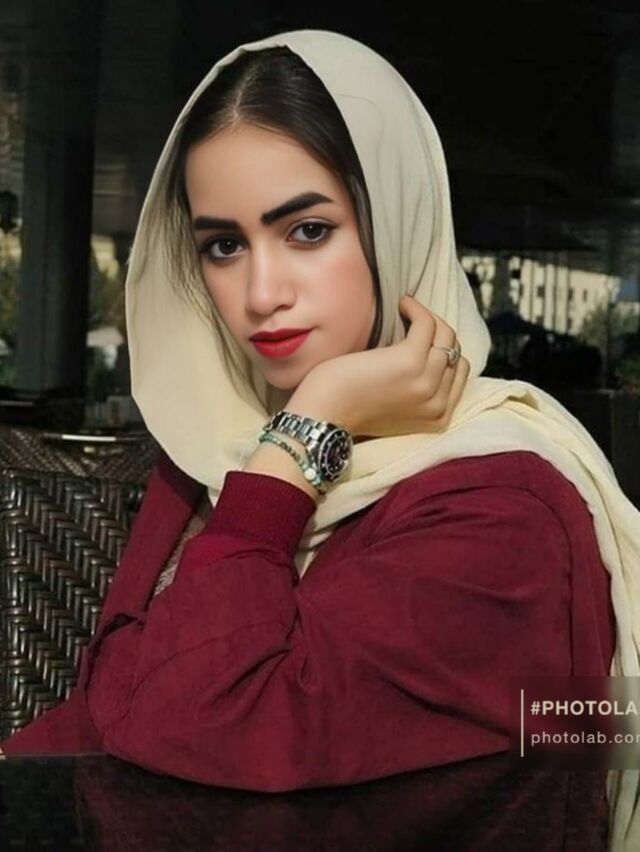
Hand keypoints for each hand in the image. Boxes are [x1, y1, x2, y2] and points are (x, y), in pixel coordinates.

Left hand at [288, 296, 470, 437]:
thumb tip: (428, 352)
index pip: (459, 371)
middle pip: (454, 350)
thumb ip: (417, 390)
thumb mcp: (397, 407)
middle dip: (437, 331)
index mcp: (439, 418)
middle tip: (414, 320)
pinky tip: (402, 305)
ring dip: (426, 316)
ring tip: (406, 309)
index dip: (443, 349)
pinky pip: (426, 323)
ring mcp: (426, 383)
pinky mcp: (410, 362)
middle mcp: (438, 403)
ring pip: (445, 334)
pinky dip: (415, 309)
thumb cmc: (350, 407)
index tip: (424, 337)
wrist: (324, 416)